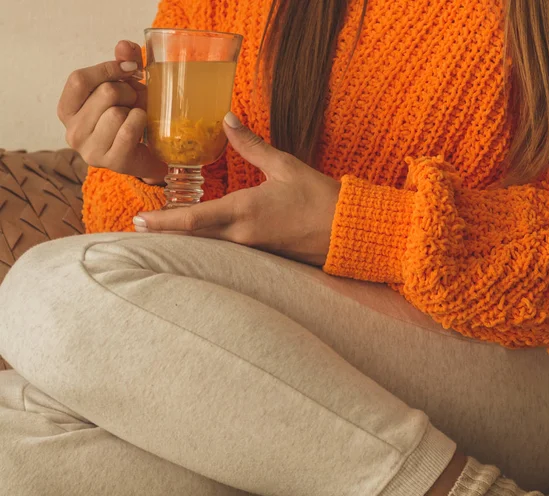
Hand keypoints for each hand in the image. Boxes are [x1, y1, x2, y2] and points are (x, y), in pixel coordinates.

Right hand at [58, 40, 166, 183]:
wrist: (147, 157)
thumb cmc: (129, 120)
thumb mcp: (123, 88)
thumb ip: (121, 63)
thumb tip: (125, 46)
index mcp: (67, 111)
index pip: (79, 79)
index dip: (107, 69)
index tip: (131, 69)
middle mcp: (73, 133)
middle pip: (104, 94)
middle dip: (128, 92)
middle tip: (134, 102)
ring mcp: (91, 151)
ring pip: (116, 113)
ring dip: (135, 110)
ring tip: (137, 117)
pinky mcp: (113, 162)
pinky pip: (128, 131)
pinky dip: (140, 122)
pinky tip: (142, 127)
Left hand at [134, 114, 340, 265]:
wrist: (345, 231)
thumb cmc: (318, 198)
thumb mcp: (284, 166)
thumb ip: (251, 145)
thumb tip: (227, 120)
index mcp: (244, 210)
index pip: (193, 220)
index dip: (162, 221)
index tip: (138, 220)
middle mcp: (242, 235)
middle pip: (192, 238)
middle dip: (164, 233)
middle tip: (137, 227)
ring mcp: (251, 249)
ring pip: (207, 245)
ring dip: (183, 239)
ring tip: (161, 230)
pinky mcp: (261, 255)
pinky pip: (226, 250)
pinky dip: (206, 243)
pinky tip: (199, 237)